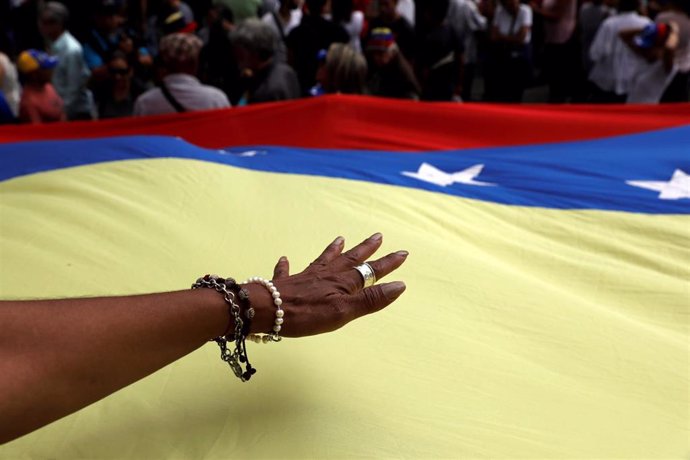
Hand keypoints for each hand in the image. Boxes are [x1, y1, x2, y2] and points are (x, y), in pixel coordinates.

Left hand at [242, 233, 407, 336]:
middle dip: (365, 249)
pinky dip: (287, 265)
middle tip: (378, 236)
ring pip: (323, 259)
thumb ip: (370, 299)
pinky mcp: (285, 283)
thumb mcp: (344, 311)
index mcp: (342, 282)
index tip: (402, 253)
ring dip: (333, 250)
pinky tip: (284, 259)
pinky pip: (287, 270)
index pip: (370, 272)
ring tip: (340, 239)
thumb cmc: (306, 313)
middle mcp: (325, 275)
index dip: (387, 264)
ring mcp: (305, 277)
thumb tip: (399, 285)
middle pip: (349, 259)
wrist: (266, 309)